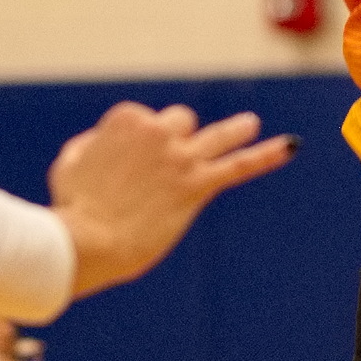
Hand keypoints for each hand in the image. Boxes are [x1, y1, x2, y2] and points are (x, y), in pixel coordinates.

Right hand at [48, 100, 293, 295]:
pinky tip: (290, 146)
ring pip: (216, 135)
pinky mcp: (197, 187)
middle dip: (173, 140)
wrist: (89, 240)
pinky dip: (265, 156)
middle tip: (159, 171)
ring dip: (236, 129)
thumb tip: (106, 145)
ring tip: (249, 124)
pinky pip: (238, 166)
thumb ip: (93, 145)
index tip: (120, 171)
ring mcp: (181, 158)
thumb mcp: (70, 163)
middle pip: (179, 122)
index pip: (144, 120)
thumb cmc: (72, 206)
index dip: (136, 146)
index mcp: (127, 119)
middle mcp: (159, 132)